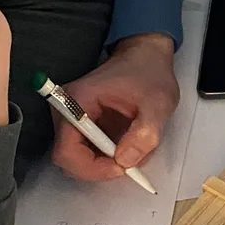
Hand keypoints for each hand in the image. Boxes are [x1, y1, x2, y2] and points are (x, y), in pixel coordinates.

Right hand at [51, 33, 178, 179]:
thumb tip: (125, 161)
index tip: (121, 167)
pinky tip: (128, 145)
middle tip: (129, 163)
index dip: (91, 168)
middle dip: (99, 168)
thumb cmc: (150, 74)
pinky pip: (87, 149)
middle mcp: (66, 110)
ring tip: (133, 149)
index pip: (66, 150)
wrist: (146, 57)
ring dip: (105, 163)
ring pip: (78, 157)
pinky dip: (107, 156)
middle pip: (68, 157)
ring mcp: (72, 117)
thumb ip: (145, 133)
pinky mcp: (82, 123)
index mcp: (78, 101)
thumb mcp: (158, 103)